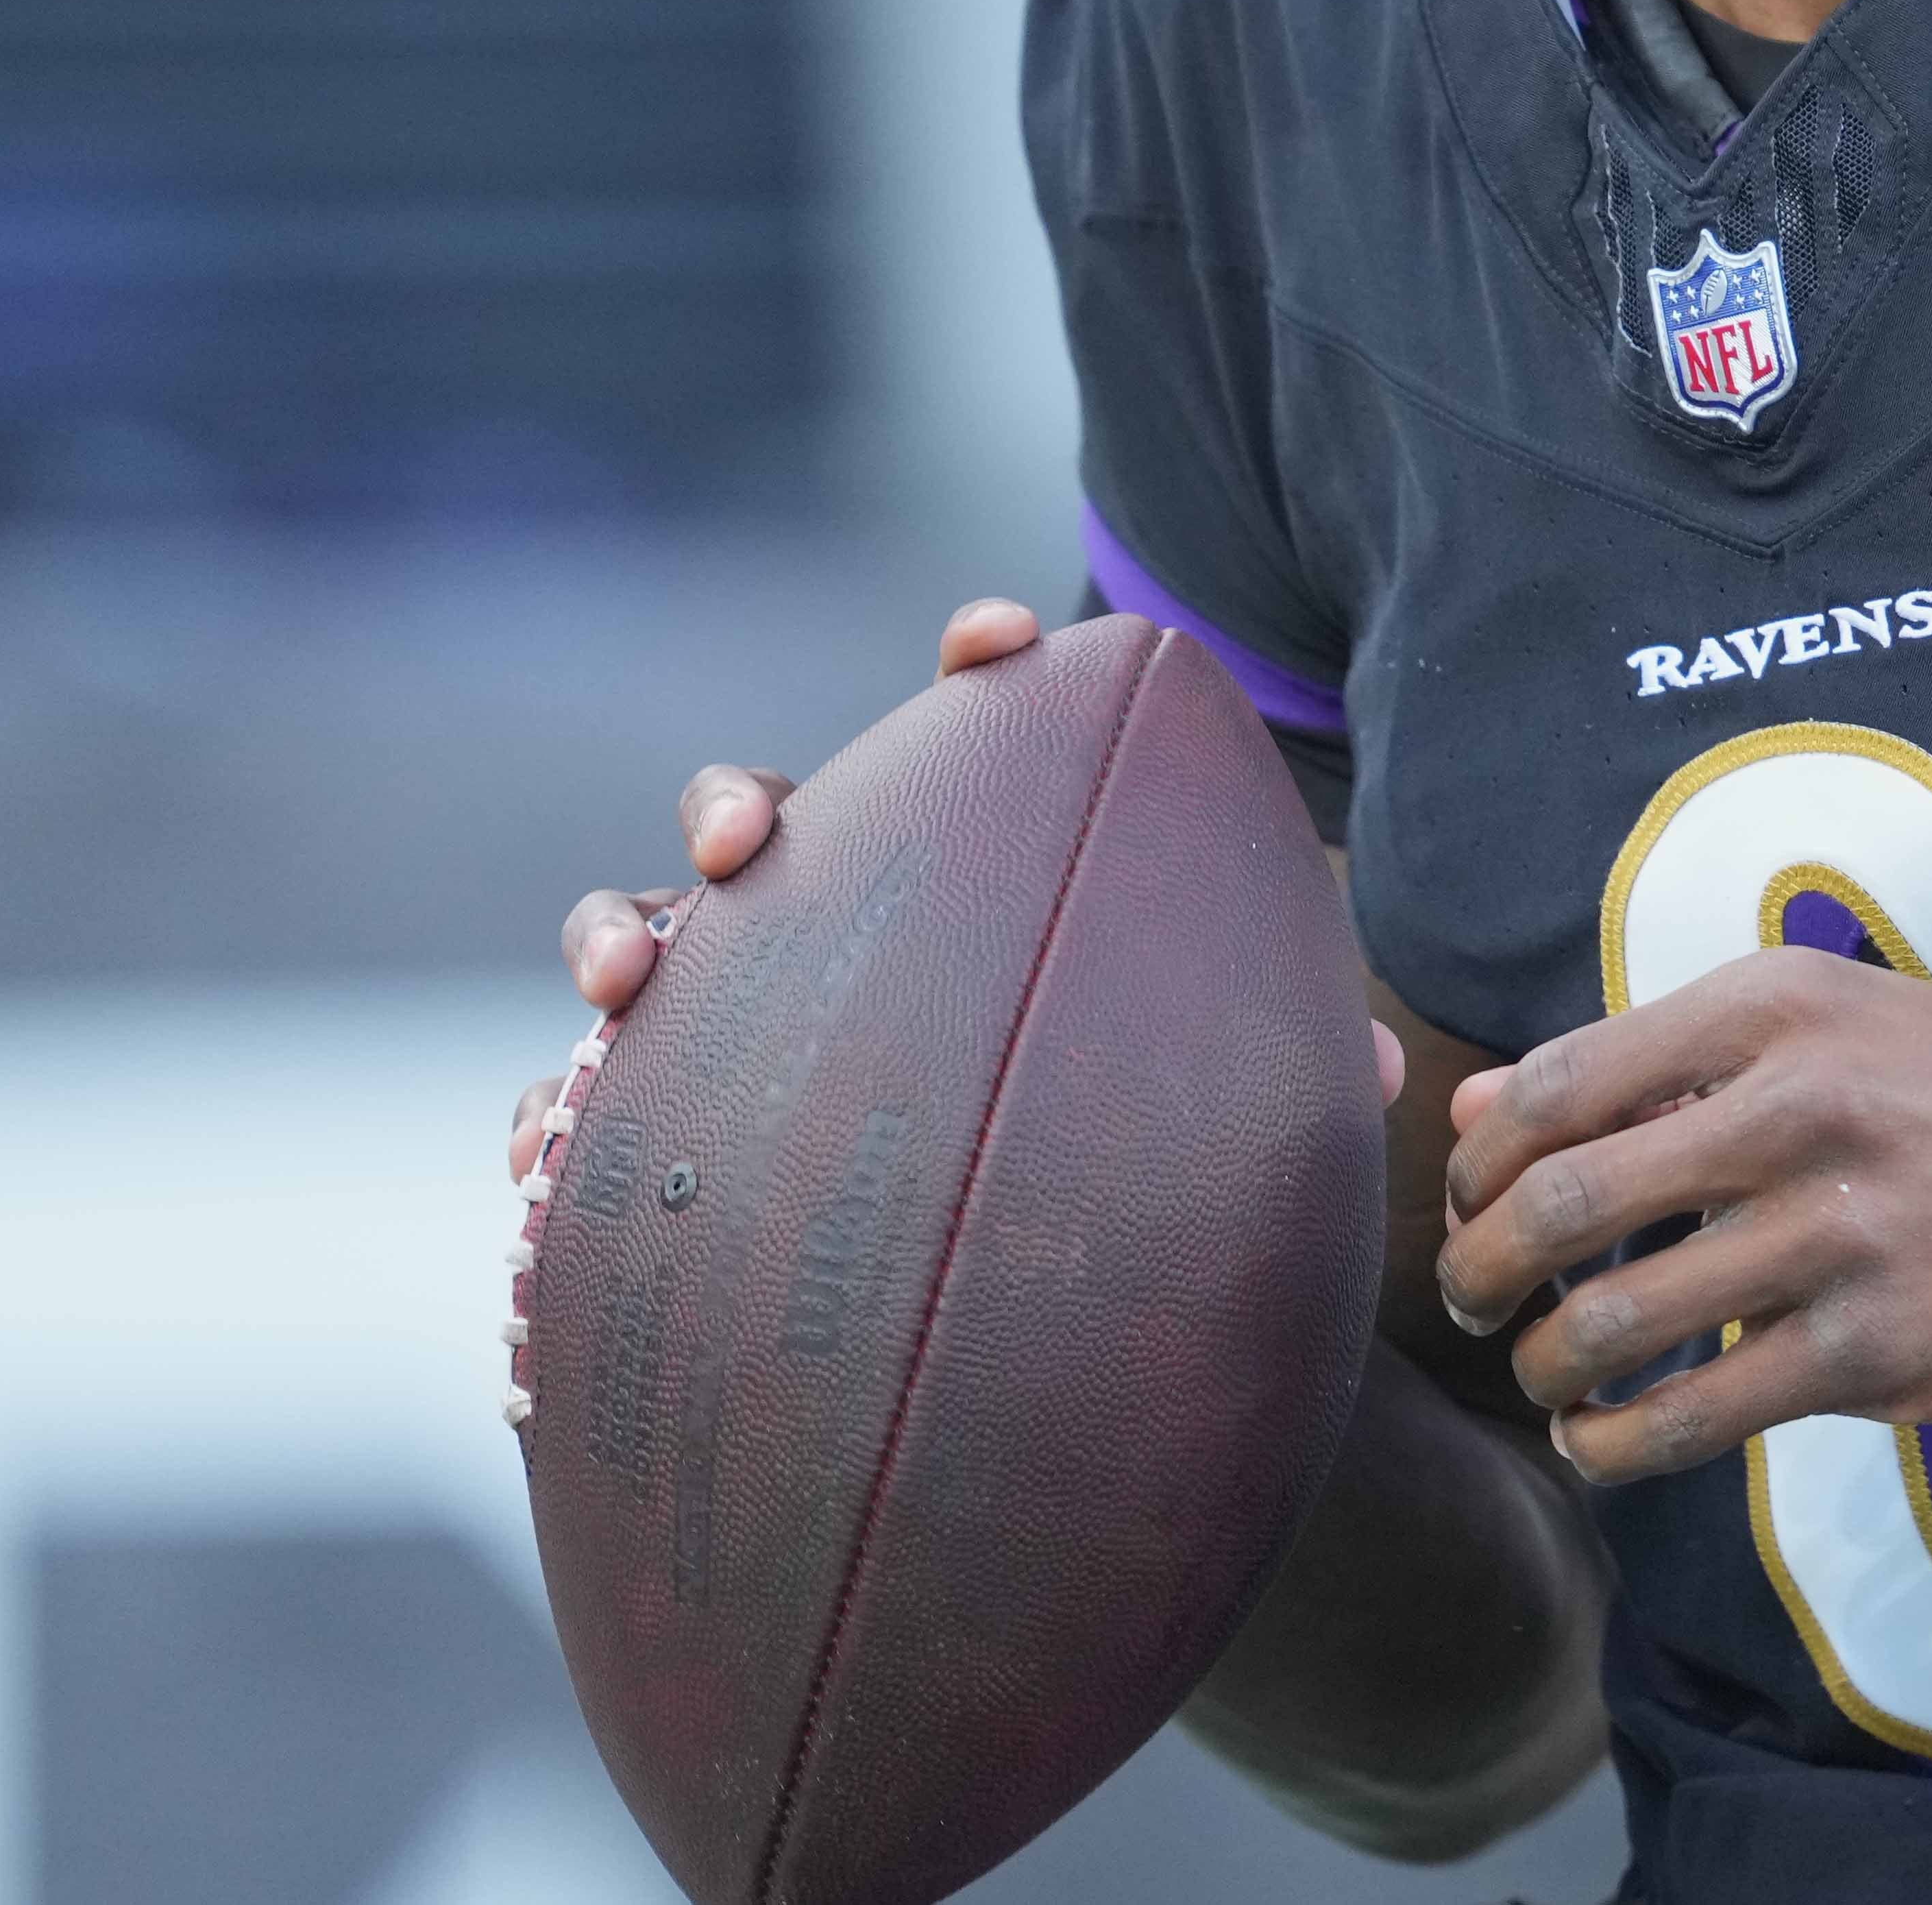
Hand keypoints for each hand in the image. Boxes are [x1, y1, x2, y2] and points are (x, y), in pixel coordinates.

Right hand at [504, 599, 1403, 1174]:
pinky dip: (554, 1128)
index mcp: (962, 871)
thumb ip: (1268, 1061)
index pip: (968, 738)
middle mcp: (829, 921)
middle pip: (764, 819)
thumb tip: (1387, 1078)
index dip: (976, 670)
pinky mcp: (659, 1128)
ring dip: (622, 932)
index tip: (996, 645)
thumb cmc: (1097, 1126)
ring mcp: (730, 1017)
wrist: (988, 1286)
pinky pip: (584, 1117)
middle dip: (740, 802)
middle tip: (753, 838)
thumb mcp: (1192, 1092)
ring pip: (648, 938)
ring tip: (629, 978)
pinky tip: (544, 1159)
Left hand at [1429, 947, 1931, 1485]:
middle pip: (1566, 1201)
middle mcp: (1798, 1106)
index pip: (1564, 1082)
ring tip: (1542, 1374)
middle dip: (1480, 1266)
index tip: (1465, 1200)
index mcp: (1778, 1005)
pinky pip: (1690, 1417)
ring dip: (1544, 1364)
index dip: (1481, 1158)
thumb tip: (1472, 1108)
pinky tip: (1599, 1442)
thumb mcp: (1821, 1032)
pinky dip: (1613, 1444)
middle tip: (1469, 1298)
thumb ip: (1645, 1063)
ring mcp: (1833, 1234)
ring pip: (1613, 1322)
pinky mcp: (1863, 1350)